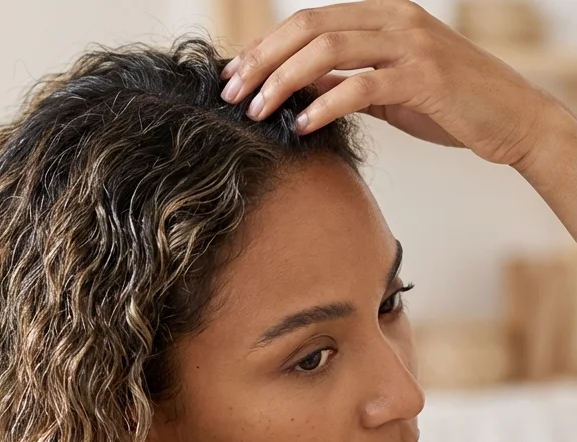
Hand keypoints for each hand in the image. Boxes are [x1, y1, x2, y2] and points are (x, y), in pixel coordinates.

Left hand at [218, 0, 566, 168]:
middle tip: (231, 94)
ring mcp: (412, 45)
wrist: (512, 119)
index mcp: (383, 14)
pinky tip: (300, 125)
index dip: (264, 46)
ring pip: (328, 50)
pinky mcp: (425, 78)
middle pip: (309, 27)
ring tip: (256, 111)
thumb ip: (342, 80)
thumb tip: (291, 89)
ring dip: (282, 81)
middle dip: (263, 60)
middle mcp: (396, 19)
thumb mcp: (385, 88)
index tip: (232, 76)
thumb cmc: (447, 104)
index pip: (308, 20)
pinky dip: (324, 105)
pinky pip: (361, 85)